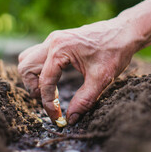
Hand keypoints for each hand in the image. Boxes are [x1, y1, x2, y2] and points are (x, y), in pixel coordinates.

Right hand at [18, 17, 140, 124]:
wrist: (124, 32)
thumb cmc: (114, 51)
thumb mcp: (101, 79)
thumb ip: (85, 100)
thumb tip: (71, 119)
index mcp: (60, 49)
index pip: (45, 81)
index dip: (48, 103)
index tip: (57, 117)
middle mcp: (52, 41)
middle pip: (26, 67)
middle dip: (34, 88)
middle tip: (50, 101)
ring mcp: (53, 39)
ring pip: (27, 59)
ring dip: (33, 77)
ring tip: (49, 91)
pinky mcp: (57, 41)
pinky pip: (37, 55)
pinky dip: (39, 69)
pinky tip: (55, 79)